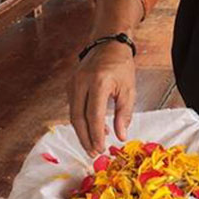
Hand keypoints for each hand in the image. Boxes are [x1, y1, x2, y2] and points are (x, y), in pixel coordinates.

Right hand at [70, 39, 136, 153]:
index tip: (101, 148)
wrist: (108, 45)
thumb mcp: (129, 89)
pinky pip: (73, 108)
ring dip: (83, 132)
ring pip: (73, 115)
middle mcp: (81, 83)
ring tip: (93, 146)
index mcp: (98, 83)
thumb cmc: (121, 67)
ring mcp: (72, 84)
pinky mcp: (70, 86)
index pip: (93, 115)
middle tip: (93, 153)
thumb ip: (125, 114)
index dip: (96, 134)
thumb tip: (121, 137)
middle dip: (85, 138)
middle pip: (78, 118)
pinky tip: (94, 129)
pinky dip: (82, 121)